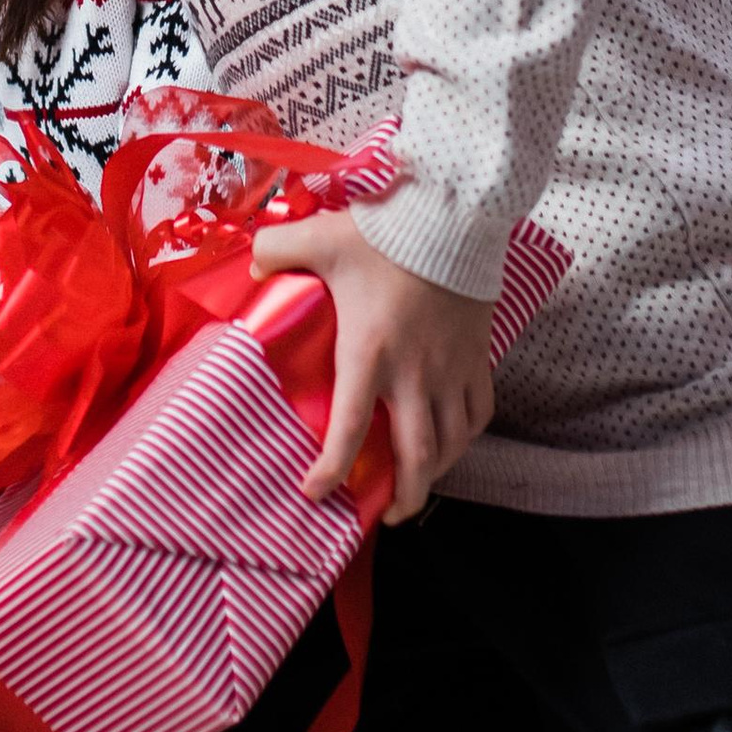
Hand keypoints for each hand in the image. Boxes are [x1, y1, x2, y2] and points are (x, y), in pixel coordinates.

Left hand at [251, 210, 494, 523]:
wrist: (451, 216)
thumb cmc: (384, 233)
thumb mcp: (318, 236)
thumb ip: (276, 250)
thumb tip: (251, 265)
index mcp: (369, 352)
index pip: (350, 428)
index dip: (332, 468)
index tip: (315, 491)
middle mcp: (414, 373)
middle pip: (416, 456)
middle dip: (403, 497)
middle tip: (387, 515)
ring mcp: (451, 368)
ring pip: (452, 443)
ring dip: (435, 473)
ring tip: (417, 486)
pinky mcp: (478, 356)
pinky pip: (480, 412)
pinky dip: (467, 435)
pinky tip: (453, 440)